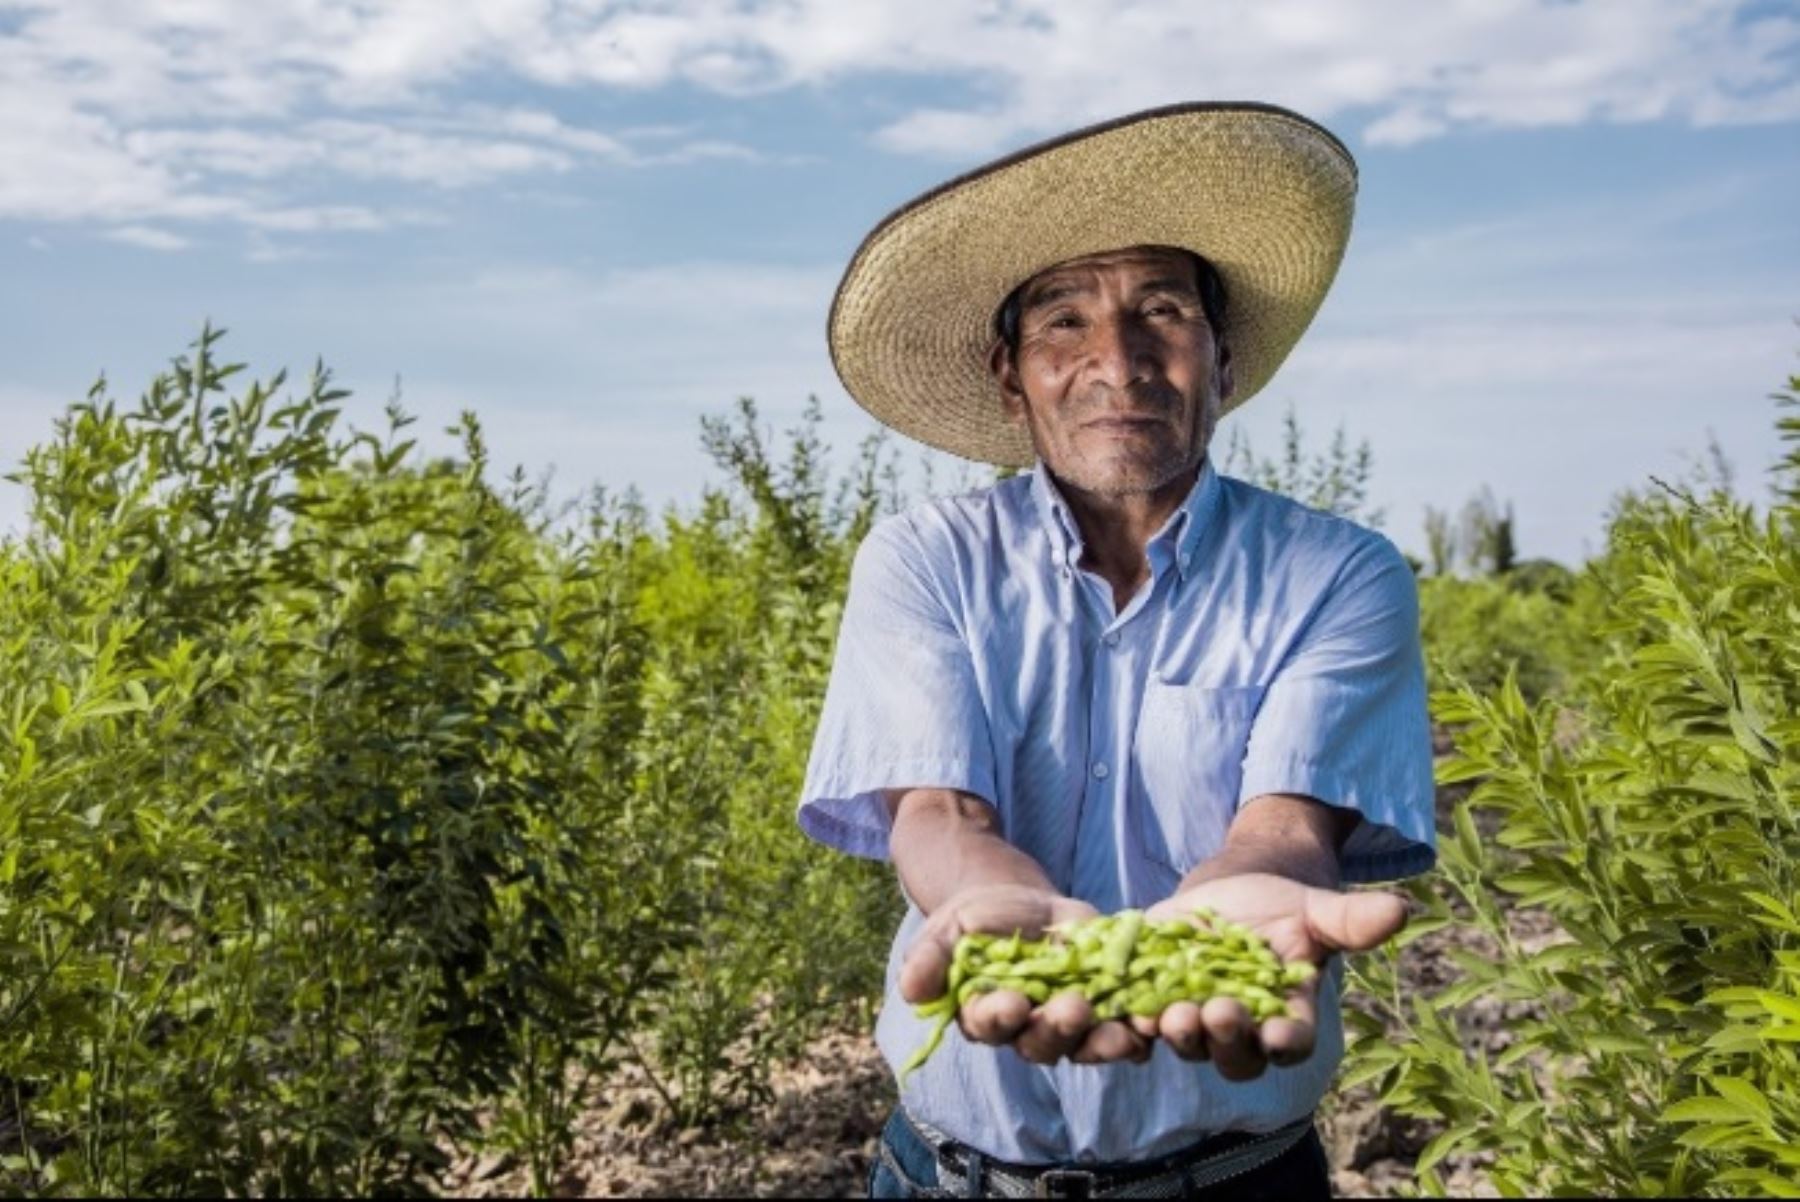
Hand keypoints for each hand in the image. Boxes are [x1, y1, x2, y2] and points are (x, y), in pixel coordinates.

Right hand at [899, 885, 1157, 1065]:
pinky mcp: (1105, 1012)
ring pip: (1084, 1046)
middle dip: (1057, 1029)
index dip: (1000, 1017)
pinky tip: (1150, 1021)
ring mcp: (1067, 1025)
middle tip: (1073, 1008)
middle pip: (1040, 1043)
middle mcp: (1025, 1031)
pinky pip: (1122, 1031)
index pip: (989, 1025)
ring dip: (1102, 1043)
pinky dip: (1137, 1029)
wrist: (1021, 904)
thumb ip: (928, 958)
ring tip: (1121, 1030)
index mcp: (983, 1015)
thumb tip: (910, 990)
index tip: (1011, 1002)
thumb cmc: (977, 920)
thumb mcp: (949, 928)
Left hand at [1141, 873, 1407, 1079]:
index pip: (1291, 1041)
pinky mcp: (1155, 1001)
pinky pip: (1144, 1021)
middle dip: (1227, 1039)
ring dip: (1180, 1033)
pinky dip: (1135, 1017)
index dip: (1285, 1041)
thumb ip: (1350, 920)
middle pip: (1237, 1055)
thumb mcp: (1314, 909)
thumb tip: (1401, 911)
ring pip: (1190, 1043)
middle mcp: (1244, 1031)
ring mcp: (1197, 1020)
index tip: (1279, 1034)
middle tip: (1219, 1013)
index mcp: (1288, 1016)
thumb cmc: (1282, 906)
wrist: (1229, 892)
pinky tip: (1127, 1006)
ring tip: (1171, 1012)